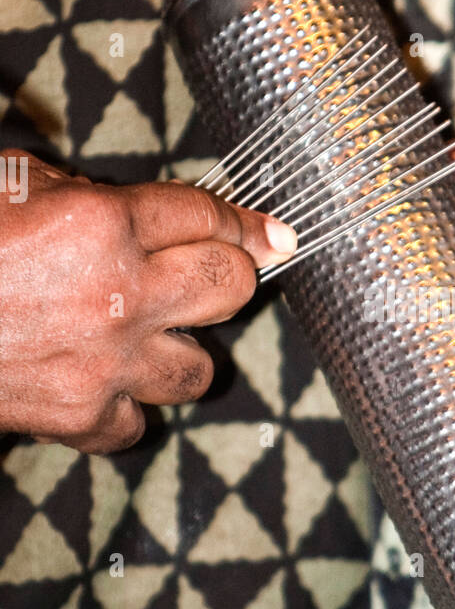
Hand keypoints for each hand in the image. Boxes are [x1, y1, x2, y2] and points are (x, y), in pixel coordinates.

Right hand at [0, 150, 295, 452]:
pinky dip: (127, 406)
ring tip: (148, 334)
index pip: (209, 216)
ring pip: (201, 369)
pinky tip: (104, 382)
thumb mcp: (15, 183)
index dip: (248, 223)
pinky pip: (138, 424)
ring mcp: (104, 364)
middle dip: (231, 276)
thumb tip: (135, 210)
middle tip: (213, 274)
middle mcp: (119, 296)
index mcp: (102, 224)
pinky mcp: (78, 417)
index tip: (275, 236)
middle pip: (232, 289)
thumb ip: (83, 194)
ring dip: (182, 349)